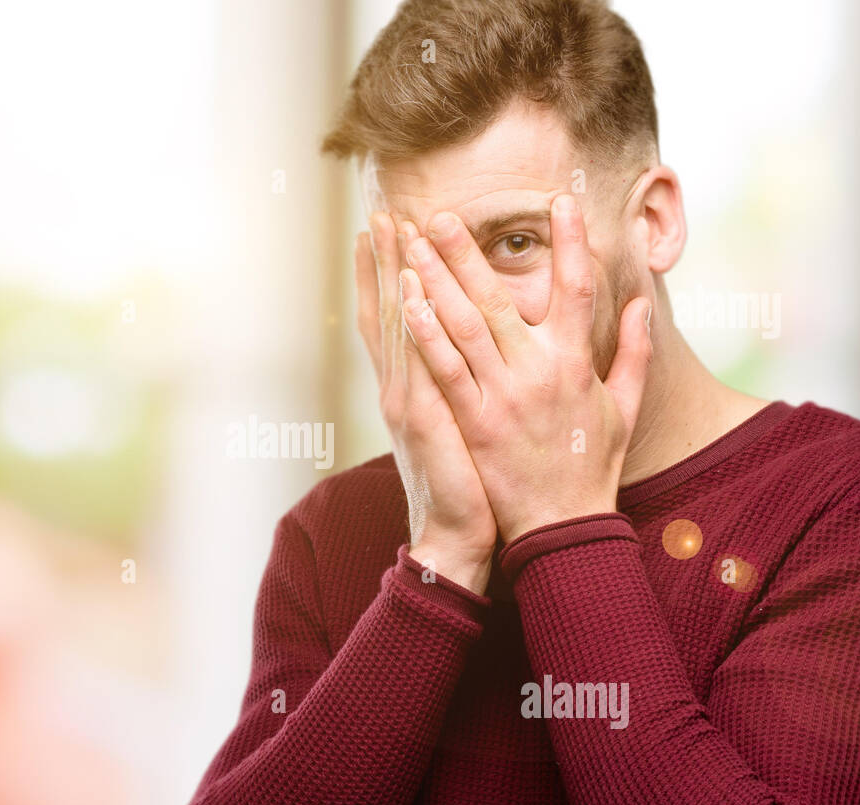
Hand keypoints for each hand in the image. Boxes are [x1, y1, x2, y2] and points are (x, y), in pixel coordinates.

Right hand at [357, 211, 495, 594]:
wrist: (454, 538)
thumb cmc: (470, 485)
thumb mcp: (464, 426)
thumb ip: (466, 385)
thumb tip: (481, 355)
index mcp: (416, 387)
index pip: (398, 319)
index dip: (390, 275)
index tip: (390, 232)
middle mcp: (402, 387)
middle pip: (388, 311)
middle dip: (382, 261)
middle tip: (379, 212)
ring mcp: (408, 401)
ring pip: (394, 327)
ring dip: (388, 276)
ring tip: (382, 230)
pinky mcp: (424, 421)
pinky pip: (416, 365)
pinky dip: (406, 327)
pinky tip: (403, 291)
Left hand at [399, 194, 651, 543]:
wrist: (562, 529)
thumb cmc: (591, 469)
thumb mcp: (625, 410)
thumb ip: (634, 353)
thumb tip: (641, 304)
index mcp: (578, 364)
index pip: (578, 289)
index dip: (572, 241)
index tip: (560, 199)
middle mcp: (538, 372)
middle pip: (500, 297)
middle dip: (466, 252)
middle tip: (437, 214)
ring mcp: (502, 397)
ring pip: (464, 325)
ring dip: (434, 280)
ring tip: (409, 244)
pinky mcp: (473, 422)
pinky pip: (444, 370)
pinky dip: (425, 334)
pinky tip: (406, 302)